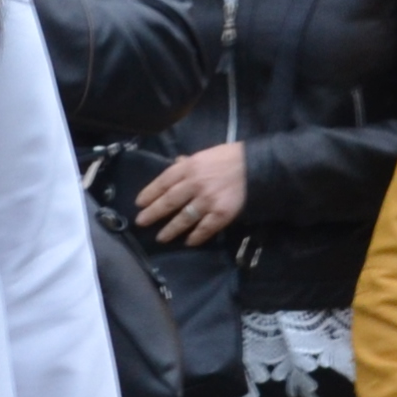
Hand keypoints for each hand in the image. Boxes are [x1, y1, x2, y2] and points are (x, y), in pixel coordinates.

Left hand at [133, 143, 249, 245]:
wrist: (256, 167)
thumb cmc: (229, 158)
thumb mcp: (205, 154)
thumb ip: (188, 162)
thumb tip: (175, 163)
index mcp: (189, 167)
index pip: (164, 181)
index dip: (150, 193)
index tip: (139, 203)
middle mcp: (195, 184)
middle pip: (169, 201)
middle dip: (153, 213)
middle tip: (141, 222)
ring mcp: (208, 200)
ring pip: (184, 218)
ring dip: (171, 229)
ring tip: (161, 237)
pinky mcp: (221, 214)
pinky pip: (205, 228)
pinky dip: (196, 236)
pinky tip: (189, 242)